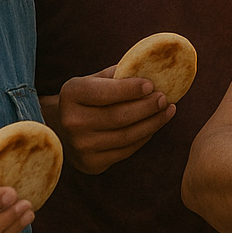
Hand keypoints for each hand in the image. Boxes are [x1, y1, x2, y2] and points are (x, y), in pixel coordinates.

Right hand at [46, 66, 174, 174]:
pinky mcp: (91, 163)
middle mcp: (72, 121)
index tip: (151, 85)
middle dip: (147, 107)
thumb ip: (119, 74)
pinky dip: (145, 137)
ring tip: (168, 110)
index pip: (104, 93)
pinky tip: (155, 125)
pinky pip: (127, 150)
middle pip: (119, 116)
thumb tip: (152, 69)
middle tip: (165, 98)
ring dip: (153, 123)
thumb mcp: (96, 79)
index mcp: (72, 94)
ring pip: (127, 136)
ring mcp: (81, 145)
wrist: (63, 127)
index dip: (130, 89)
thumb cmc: (89, 97)